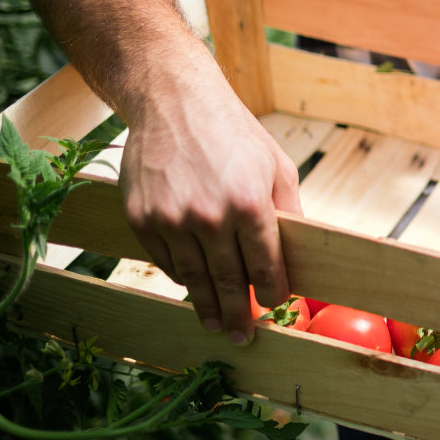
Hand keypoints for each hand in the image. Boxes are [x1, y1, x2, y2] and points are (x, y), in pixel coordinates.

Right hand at [119, 73, 301, 343]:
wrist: (173, 102)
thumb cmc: (234, 133)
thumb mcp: (275, 166)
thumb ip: (288, 211)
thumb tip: (298, 252)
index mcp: (249, 204)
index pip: (264, 266)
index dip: (270, 294)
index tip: (272, 307)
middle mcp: (209, 216)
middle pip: (226, 281)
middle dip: (237, 314)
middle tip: (243, 337)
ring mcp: (171, 219)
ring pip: (192, 277)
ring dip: (205, 305)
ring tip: (215, 324)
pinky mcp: (141, 218)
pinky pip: (164, 260)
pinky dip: (180, 276)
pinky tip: (191, 286)